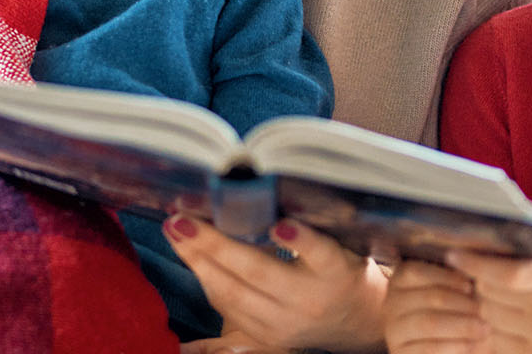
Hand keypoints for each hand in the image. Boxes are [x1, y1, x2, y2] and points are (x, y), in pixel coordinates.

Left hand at [164, 216, 388, 351]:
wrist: (355, 320)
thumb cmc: (341, 269)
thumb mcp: (340, 242)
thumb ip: (310, 226)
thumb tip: (263, 194)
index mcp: (336, 270)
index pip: (321, 253)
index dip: (300, 239)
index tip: (280, 223)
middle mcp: (310, 300)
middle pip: (260, 273)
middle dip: (214, 245)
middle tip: (182, 221)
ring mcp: (285, 324)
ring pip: (234, 295)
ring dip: (199, 262)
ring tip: (176, 233)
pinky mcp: (267, 338)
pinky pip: (228, 308)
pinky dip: (206, 279)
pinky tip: (191, 257)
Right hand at [383, 258, 488, 352]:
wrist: (431, 341)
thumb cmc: (444, 310)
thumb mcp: (443, 289)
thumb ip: (454, 280)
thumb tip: (476, 272)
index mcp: (399, 280)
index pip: (417, 272)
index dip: (446, 277)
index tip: (470, 285)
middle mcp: (391, 303)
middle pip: (428, 298)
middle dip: (461, 303)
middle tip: (483, 310)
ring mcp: (393, 330)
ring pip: (429, 323)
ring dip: (461, 325)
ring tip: (484, 328)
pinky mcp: (401, 352)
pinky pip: (428, 348)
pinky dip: (454, 346)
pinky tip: (471, 345)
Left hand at [442, 238, 531, 353]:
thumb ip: (527, 246)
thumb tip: (480, 237)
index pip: (506, 272)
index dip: (475, 263)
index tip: (454, 254)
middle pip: (489, 296)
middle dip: (480, 284)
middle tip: (482, 278)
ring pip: (489, 321)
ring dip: (486, 310)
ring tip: (500, 301)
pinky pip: (498, 345)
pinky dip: (495, 333)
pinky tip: (505, 323)